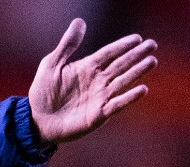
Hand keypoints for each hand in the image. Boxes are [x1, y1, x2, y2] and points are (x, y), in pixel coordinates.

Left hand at [29, 19, 157, 144]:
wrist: (37, 121)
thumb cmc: (42, 93)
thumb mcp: (51, 65)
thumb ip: (67, 45)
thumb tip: (80, 21)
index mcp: (88, 67)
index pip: (109, 53)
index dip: (123, 45)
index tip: (138, 38)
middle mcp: (97, 81)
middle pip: (121, 65)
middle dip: (136, 55)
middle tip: (152, 45)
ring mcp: (100, 97)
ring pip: (123, 82)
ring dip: (137, 72)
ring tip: (152, 61)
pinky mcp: (98, 114)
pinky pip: (117, 104)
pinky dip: (129, 97)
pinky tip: (142, 89)